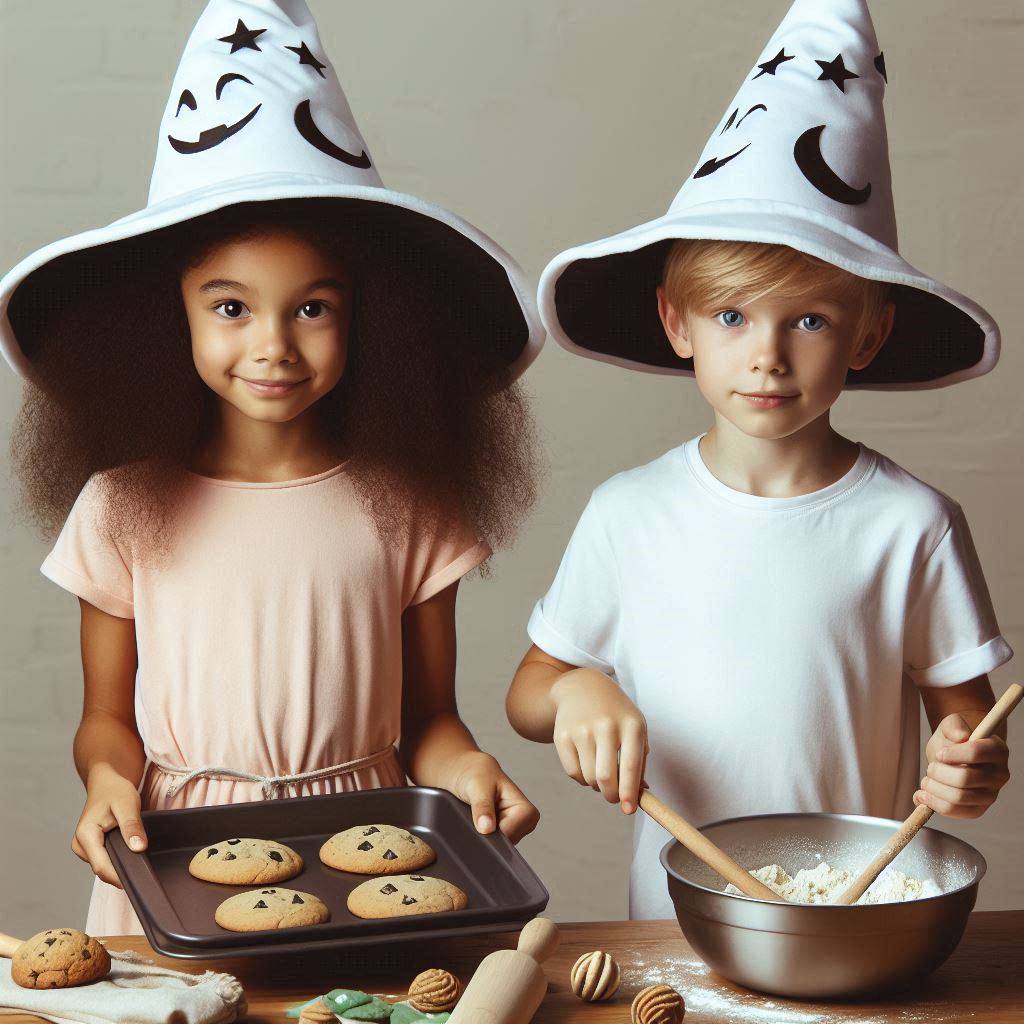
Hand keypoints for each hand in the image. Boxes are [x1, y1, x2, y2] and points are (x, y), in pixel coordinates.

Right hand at [71, 763, 147, 886]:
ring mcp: (84, 848)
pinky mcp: (91, 848)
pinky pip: (105, 860)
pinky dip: (118, 861)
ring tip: (141, 865)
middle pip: (102, 869)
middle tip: (146, 874)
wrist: (106, 783)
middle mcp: (80, 845)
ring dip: (120, 868)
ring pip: (104, 867)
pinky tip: (132, 858)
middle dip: (122, 873)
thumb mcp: (127, 804)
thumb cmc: (115, 790)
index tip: (140, 880)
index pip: (102, 866)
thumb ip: (132, 826)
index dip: (120, 877)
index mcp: (85, 836)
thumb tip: (138, 848)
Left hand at [448, 751, 539, 843]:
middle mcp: (524, 823)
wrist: (468, 773)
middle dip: (487, 833)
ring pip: (496, 845)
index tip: (481, 818)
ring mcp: (512, 831)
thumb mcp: (478, 786)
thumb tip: (487, 828)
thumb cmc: (478, 774)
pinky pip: (490, 844)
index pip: (511, 834)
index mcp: (526, 811)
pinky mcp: (501, 834)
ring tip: (477, 815)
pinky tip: (476, 821)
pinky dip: (481, 835)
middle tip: (477, 814)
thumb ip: (483, 807)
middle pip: (504, 843)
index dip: (493, 830)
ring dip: (483, 833)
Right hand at [551, 667, 647, 814]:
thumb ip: (639, 761)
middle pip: (606, 778)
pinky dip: (581, 778)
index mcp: (631, 725)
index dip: (629, 793)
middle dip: (611, 796)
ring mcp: (581, 729)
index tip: (629, 810)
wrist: (583, 687)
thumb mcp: (635, 728)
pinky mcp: (562, 736)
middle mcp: (606, 725)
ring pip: (588, 778)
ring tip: (600, 770)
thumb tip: (640, 795)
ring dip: (596, 785)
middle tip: (613, 797)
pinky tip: (586, 762)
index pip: (630, 767)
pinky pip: (573, 773)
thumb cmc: (616, 714)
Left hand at [915, 714, 1009, 818]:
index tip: (939, 754)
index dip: (953, 754)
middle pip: (965, 778)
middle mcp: (999, 775)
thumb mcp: (951, 724)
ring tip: (926, 780)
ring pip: (958, 797)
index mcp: (997, 750)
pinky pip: (955, 811)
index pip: (976, 753)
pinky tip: (922, 795)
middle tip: (930, 768)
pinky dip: (933, 804)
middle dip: (938, 772)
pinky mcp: (977, 810)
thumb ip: (954, 725)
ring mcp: (990, 795)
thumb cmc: (953, 739)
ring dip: (934, 788)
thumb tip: (961, 736)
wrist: (951, 754)